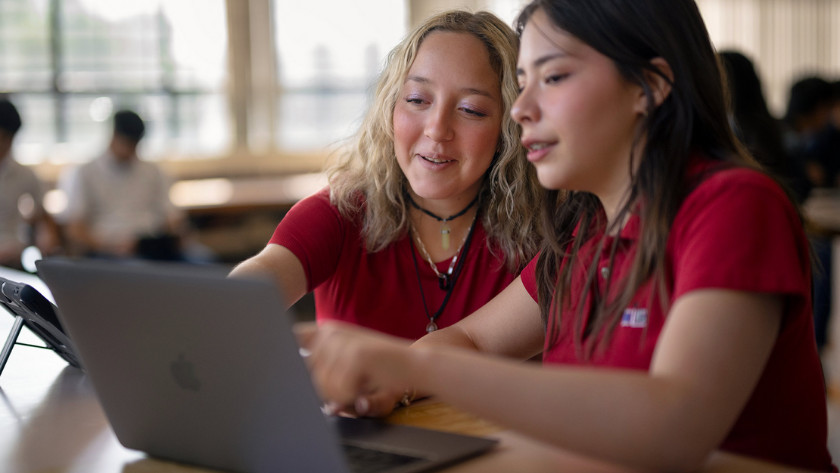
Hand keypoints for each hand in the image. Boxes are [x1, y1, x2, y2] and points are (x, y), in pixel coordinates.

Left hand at [295, 321, 414, 415]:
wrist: (414, 363)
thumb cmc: (380, 366)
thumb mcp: (347, 357)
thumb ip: (320, 361)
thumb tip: (286, 370)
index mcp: (327, 330)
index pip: (293, 339)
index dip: (286, 352)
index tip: (285, 362)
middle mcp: (331, 332)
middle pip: (307, 374)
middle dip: (325, 389)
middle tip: (349, 384)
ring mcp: (342, 343)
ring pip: (322, 386)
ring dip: (340, 395)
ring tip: (358, 385)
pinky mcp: (355, 357)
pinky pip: (340, 392)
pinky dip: (352, 397)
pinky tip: (365, 386)